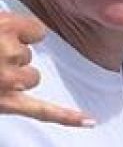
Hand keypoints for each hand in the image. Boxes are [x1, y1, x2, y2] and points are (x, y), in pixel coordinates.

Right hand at [0, 12, 93, 126]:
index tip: (4, 36)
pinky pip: (42, 111)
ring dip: (14, 78)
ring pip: (32, 78)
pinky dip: (67, 117)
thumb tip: (28, 31)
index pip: (37, 30)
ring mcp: (8, 80)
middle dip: (9, 56)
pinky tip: (90, 121)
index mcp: (3, 27)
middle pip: (29, 54)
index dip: (21, 34)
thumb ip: (6, 25)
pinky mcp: (6, 104)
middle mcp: (8, 52)